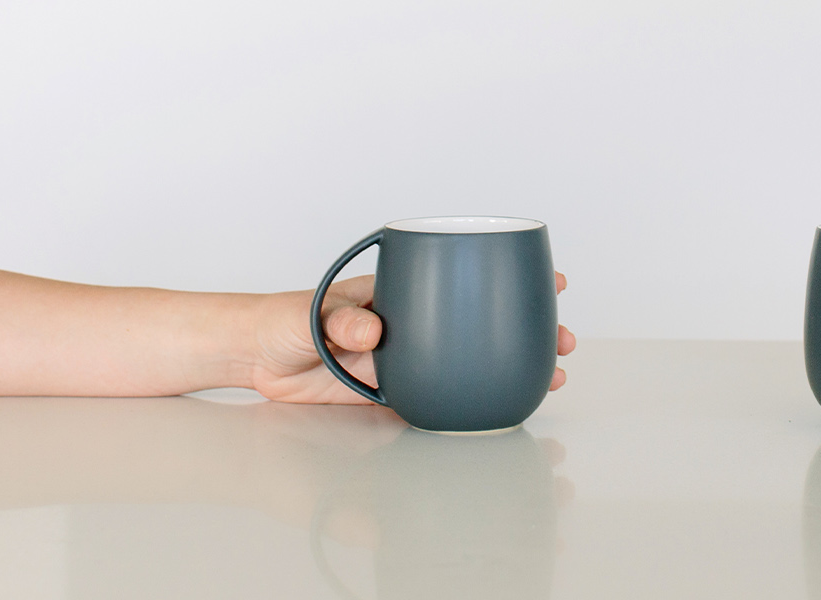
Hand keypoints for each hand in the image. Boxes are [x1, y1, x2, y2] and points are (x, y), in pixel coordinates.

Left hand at [248, 273, 577, 403]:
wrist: (256, 357)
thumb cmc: (284, 319)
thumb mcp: (314, 312)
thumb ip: (343, 321)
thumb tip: (374, 329)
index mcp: (403, 293)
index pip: (464, 277)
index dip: (510, 277)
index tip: (551, 278)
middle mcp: (414, 324)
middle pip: (482, 324)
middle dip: (530, 330)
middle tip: (564, 340)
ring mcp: (408, 358)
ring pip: (472, 362)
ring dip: (511, 367)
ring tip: (552, 375)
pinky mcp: (394, 393)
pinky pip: (441, 396)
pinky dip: (472, 401)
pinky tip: (501, 407)